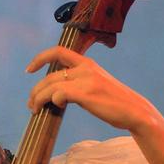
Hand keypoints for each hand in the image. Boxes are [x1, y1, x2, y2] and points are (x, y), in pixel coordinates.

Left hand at [26, 46, 161, 133]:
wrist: (134, 112)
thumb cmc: (113, 102)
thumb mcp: (95, 84)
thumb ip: (78, 82)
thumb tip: (55, 93)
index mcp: (87, 63)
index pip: (58, 51)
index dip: (40, 58)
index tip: (29, 69)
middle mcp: (86, 68)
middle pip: (49, 76)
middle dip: (35, 91)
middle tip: (31, 104)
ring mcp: (86, 80)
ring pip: (50, 86)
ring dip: (38, 99)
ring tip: (35, 110)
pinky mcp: (86, 93)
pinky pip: (59, 94)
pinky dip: (52, 101)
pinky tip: (56, 107)